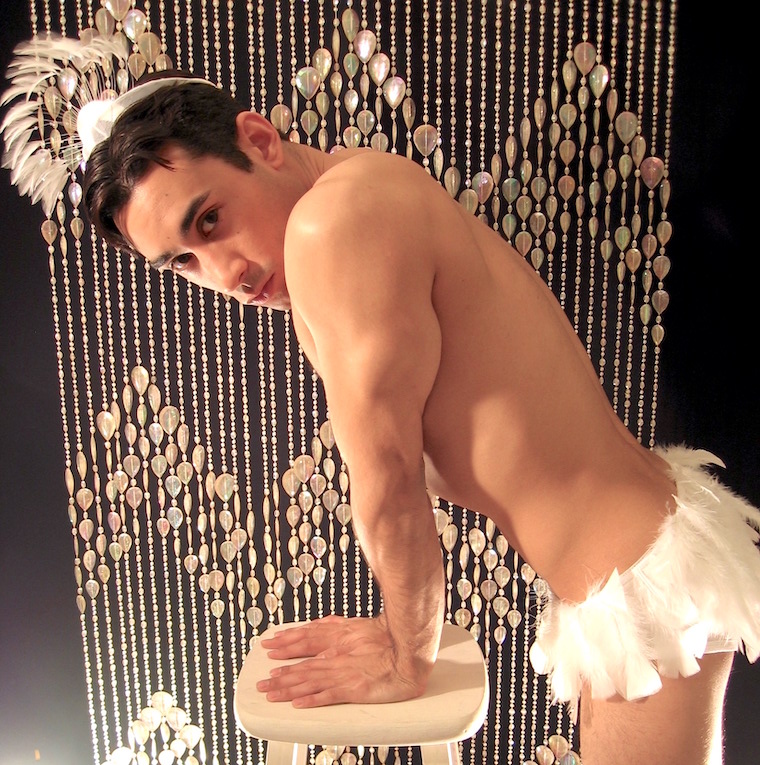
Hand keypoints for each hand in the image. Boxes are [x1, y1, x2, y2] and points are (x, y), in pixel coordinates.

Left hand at [255, 614, 431, 706]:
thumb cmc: (389, 641)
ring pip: (310, 680)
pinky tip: (298, 703)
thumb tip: (322, 624)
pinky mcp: (354, 689)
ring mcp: (345, 672)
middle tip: (262, 681)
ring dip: (289, 688)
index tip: (271, 649)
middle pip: (304, 665)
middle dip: (281, 674)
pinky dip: (312, 699)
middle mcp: (338, 655)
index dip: (287, 645)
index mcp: (340, 639)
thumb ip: (340, 627)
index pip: (307, 641)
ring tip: (271, 693)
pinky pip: (329, 695)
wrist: (409, 654)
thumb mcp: (360, 627)